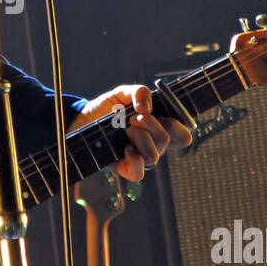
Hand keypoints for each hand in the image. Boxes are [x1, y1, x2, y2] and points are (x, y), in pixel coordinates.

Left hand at [67, 84, 191, 182]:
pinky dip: (134, 159)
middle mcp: (152, 145)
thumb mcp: (124, 93)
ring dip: (141, 138)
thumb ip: (140, 92)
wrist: (83, 119)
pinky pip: (139, 173)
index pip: (182, 136)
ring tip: (126, 129)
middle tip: (133, 117)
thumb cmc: (108, 108)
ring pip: (154, 156)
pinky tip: (125, 149)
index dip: (178, 126)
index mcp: (158, 128)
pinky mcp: (123, 167)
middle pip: (166, 141)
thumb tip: (146, 108)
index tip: (163, 115)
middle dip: (150, 124)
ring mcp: (138, 157)